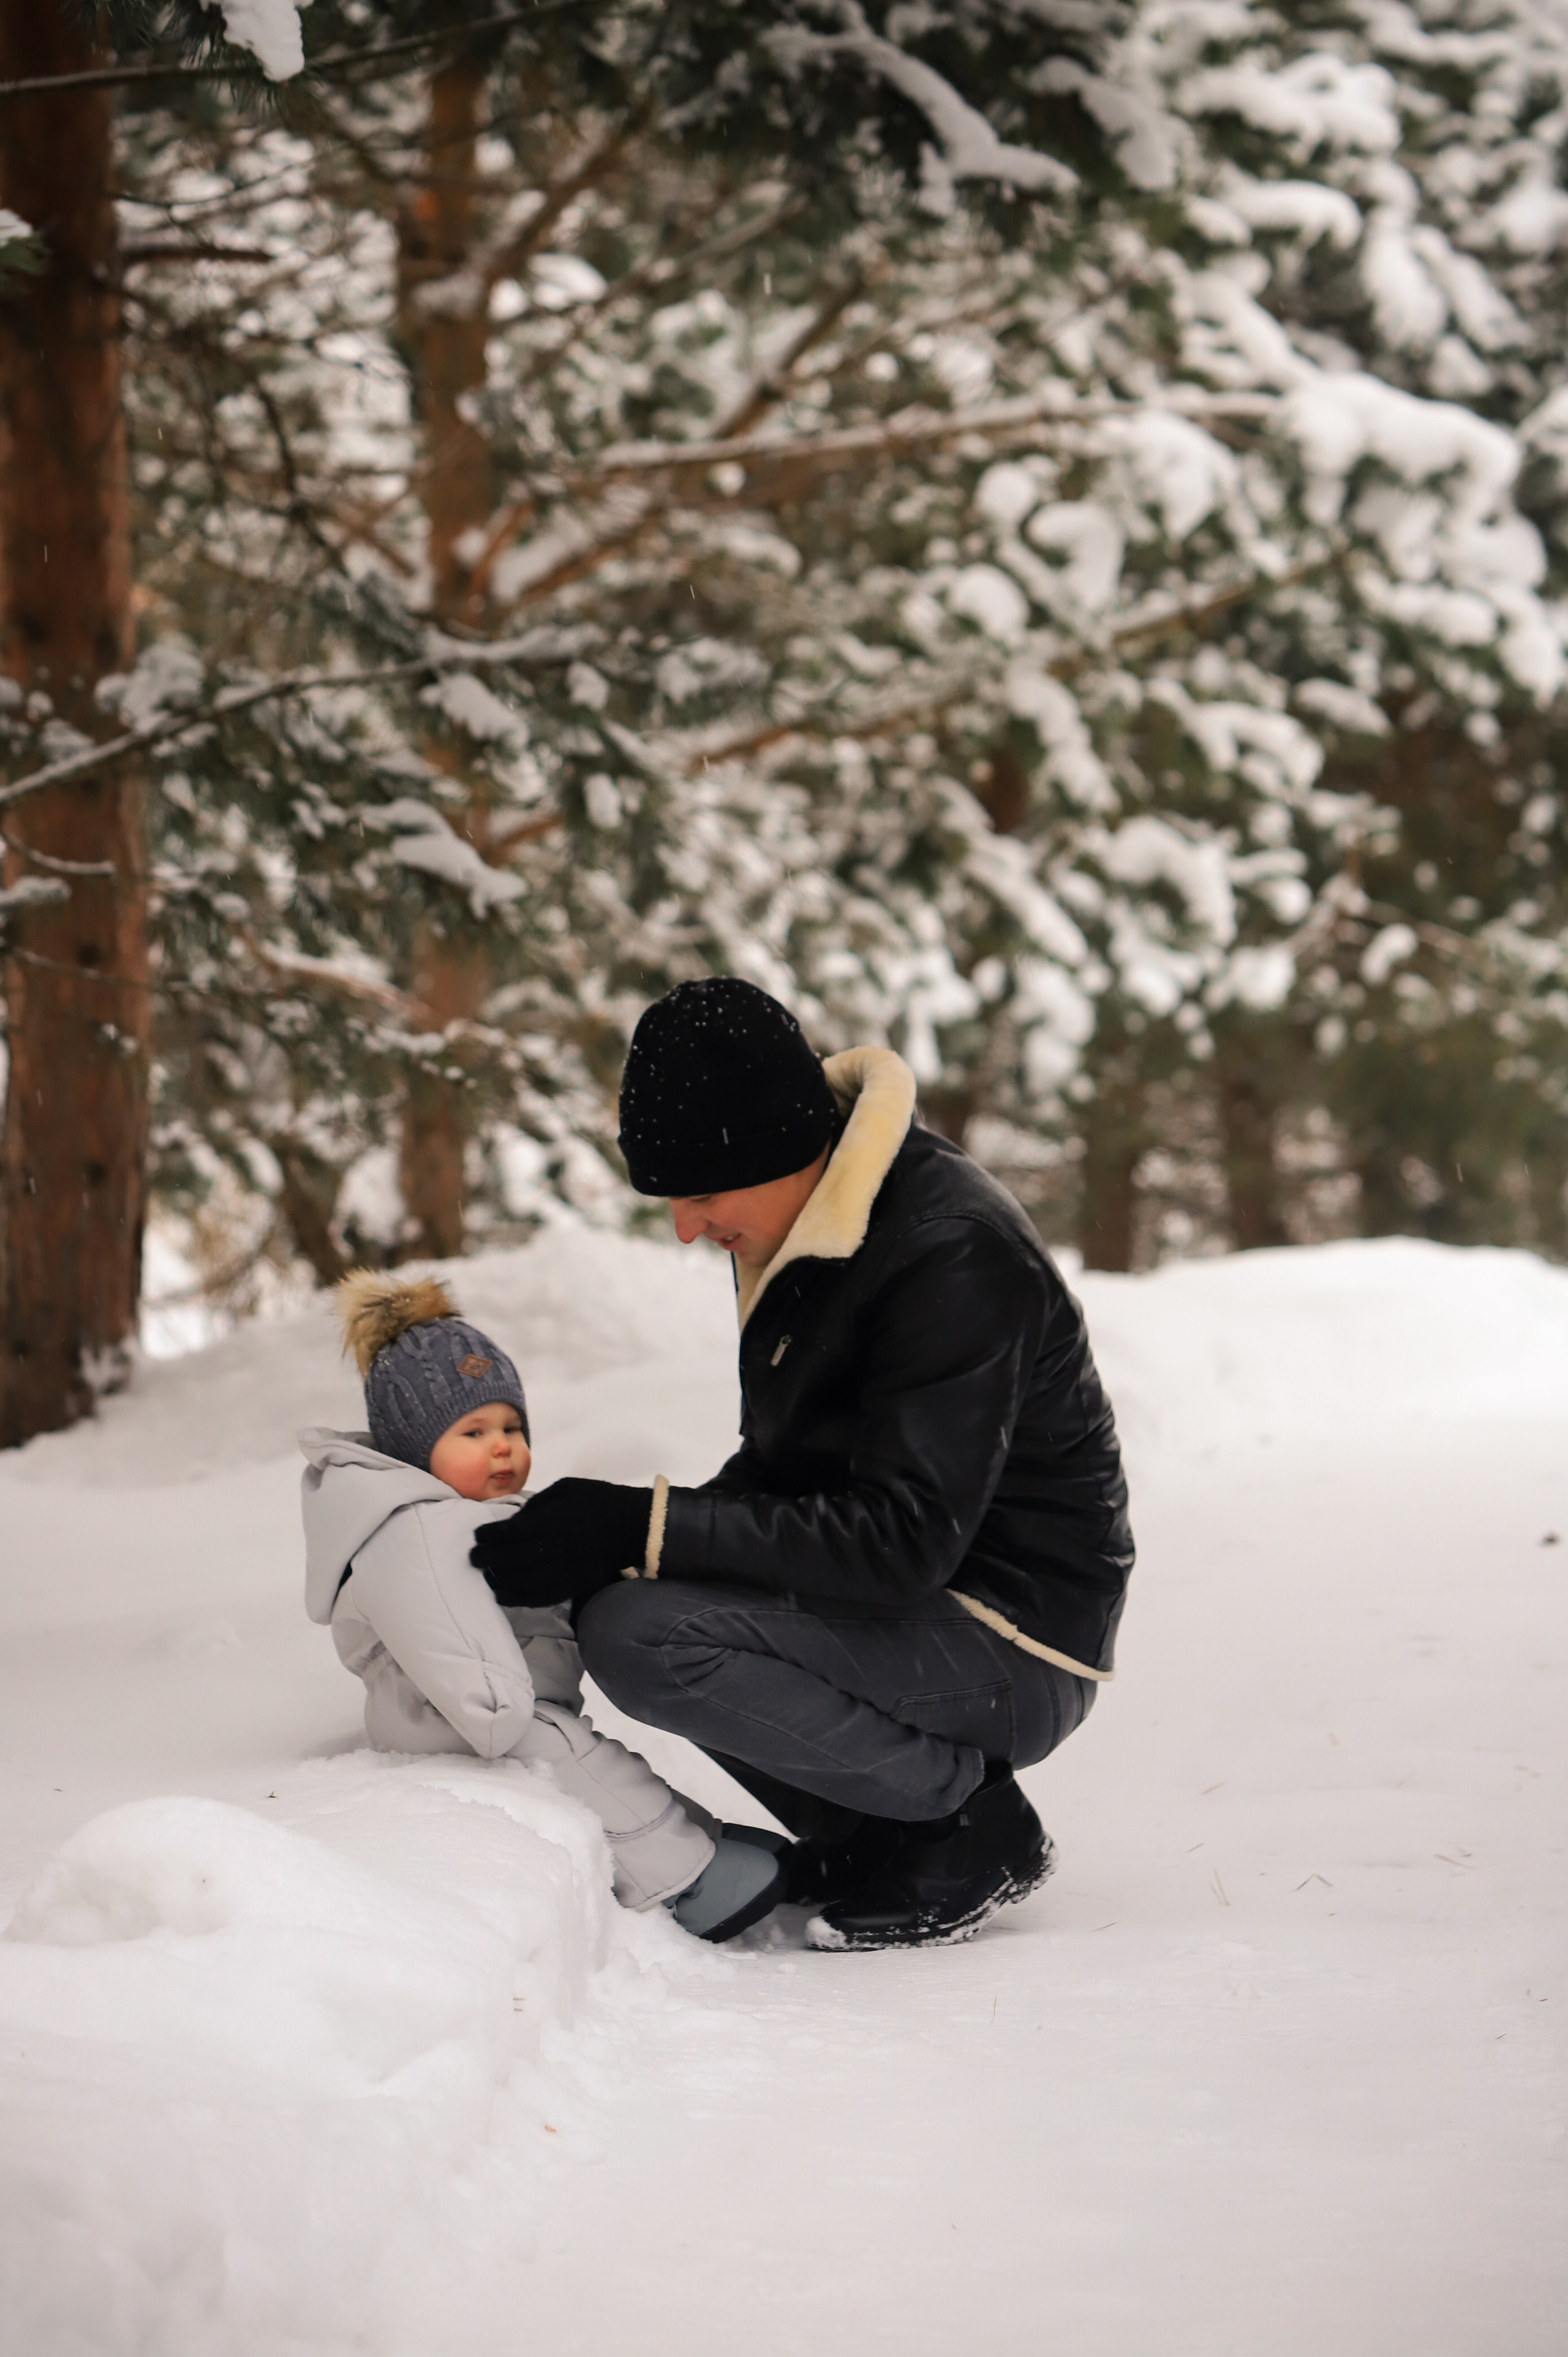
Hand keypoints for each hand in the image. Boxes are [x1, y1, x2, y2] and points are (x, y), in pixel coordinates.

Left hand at [470, 1477, 653, 1607]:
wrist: (629, 1526)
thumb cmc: (595, 1501)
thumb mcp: (563, 1488)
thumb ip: (535, 1505)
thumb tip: (514, 1521)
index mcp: (549, 1523)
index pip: (509, 1533)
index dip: (489, 1536)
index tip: (477, 1535)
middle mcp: (552, 1550)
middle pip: (510, 1559)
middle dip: (487, 1558)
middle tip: (473, 1557)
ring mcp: (561, 1572)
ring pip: (521, 1583)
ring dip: (498, 1580)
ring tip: (486, 1575)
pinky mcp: (570, 1586)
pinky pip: (538, 1598)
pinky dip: (517, 1598)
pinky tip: (503, 1594)